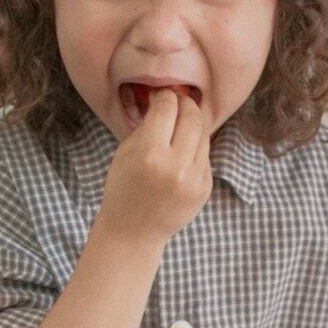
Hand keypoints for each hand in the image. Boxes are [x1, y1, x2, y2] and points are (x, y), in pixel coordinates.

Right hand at [100, 88, 212, 245]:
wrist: (134, 232)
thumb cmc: (123, 189)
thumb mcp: (125, 152)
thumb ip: (147, 126)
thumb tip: (167, 99)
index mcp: (150, 154)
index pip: (168, 108)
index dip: (165, 96)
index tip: (162, 94)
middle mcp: (176, 166)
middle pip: (192, 117)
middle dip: (185, 103)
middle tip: (178, 101)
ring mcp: (195, 178)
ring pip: (203, 134)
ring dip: (193, 123)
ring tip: (181, 121)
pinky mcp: (205, 187)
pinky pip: (205, 155)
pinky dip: (195, 147)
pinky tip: (182, 149)